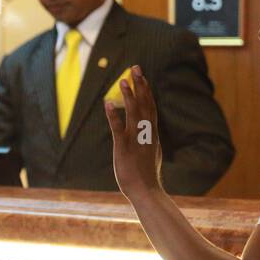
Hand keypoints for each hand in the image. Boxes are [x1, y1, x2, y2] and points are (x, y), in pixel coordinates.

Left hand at [105, 65, 162, 197]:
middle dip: (140, 85)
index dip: (146, 90)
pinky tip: (108, 103)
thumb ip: (149, 140)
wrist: (147, 192)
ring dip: (129, 96)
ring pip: (133, 113)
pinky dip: (113, 115)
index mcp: (152, 133)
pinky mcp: (123, 148)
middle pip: (145, 105)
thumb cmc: (147, 175)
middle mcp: (146, 133)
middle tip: (135, 68)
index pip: (151, 107)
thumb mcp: (151, 153)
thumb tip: (150, 133)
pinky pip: (118, 129)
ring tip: (123, 80)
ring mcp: (136, 140)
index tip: (142, 76)